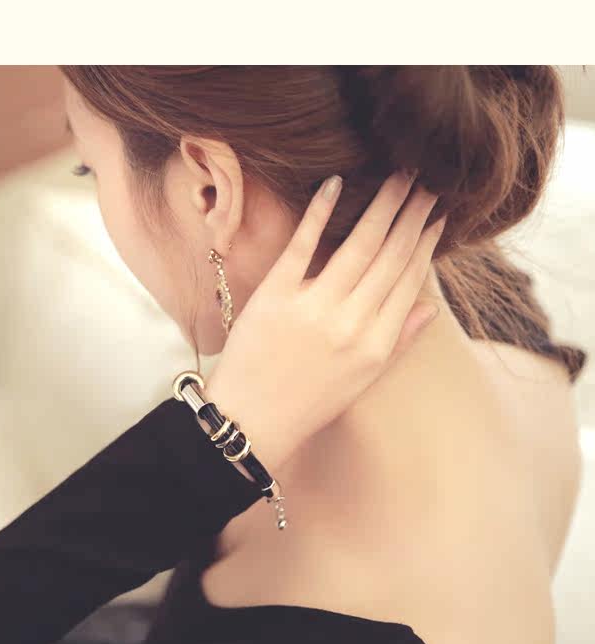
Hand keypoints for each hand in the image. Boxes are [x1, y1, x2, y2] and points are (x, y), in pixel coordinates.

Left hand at [204, 169, 445, 474]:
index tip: (438, 214)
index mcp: (376, 344)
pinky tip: (336, 184)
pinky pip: (302, 247)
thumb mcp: (361, 380)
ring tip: (399, 176)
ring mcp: (313, 308)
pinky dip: (319, 213)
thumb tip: (431, 308)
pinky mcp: (275, 297)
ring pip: (359, 245)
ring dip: (383, 205)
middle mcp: (351, 324)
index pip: (409, 280)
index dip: (426, 243)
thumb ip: (399, 342)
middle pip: (390, 256)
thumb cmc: (308, 403)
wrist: (251, 422)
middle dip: (413, 214)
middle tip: (427, 180)